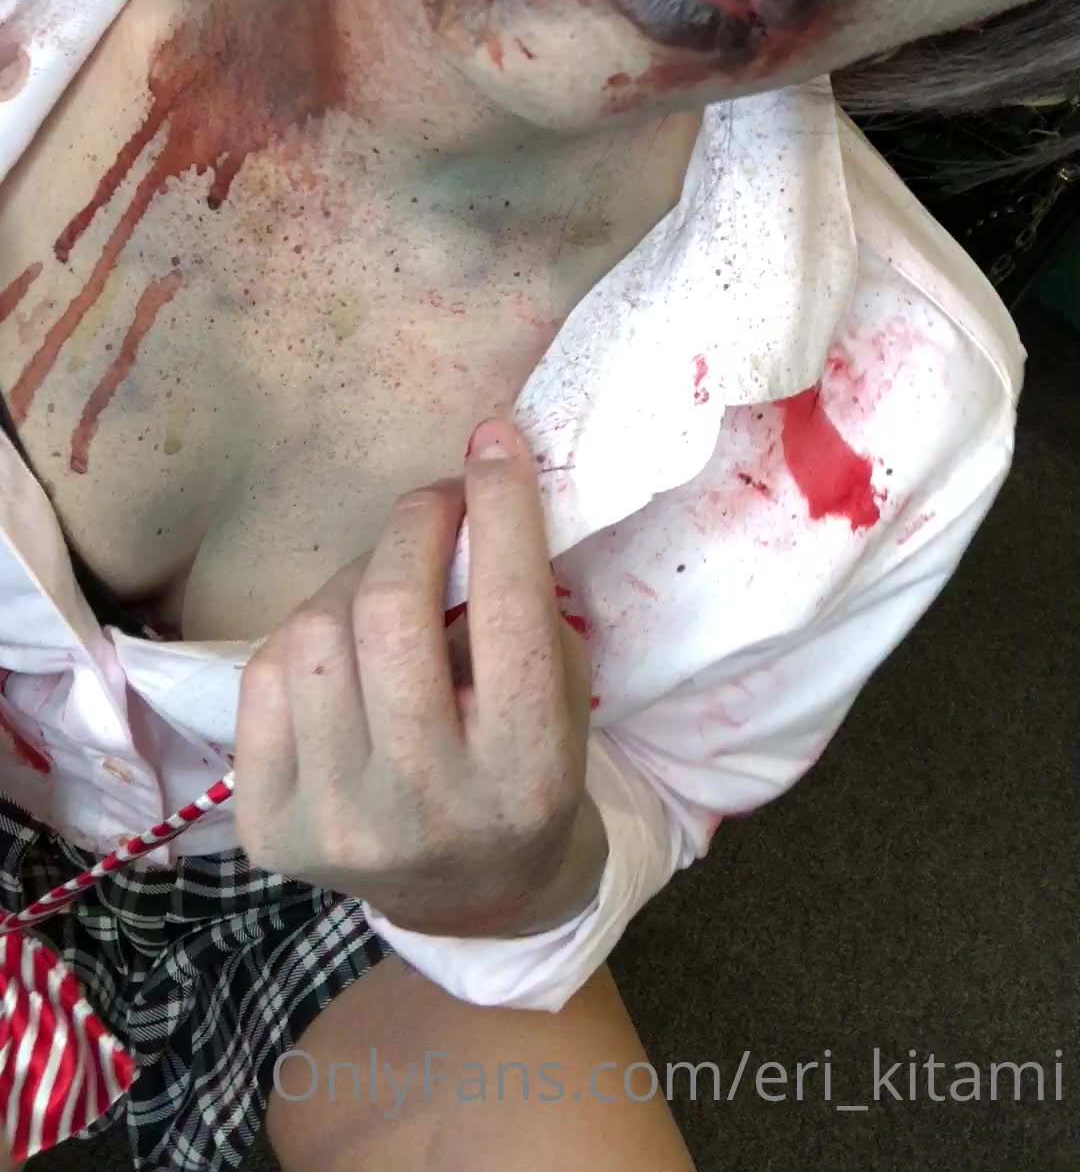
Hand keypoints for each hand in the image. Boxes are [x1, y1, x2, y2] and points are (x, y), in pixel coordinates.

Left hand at [234, 419, 606, 938]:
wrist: (472, 898)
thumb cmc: (524, 768)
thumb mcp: (561, 695)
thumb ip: (523, 605)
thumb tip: (471, 484)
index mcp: (524, 770)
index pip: (508, 608)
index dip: (500, 507)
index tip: (493, 443)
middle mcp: (427, 805)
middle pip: (390, 610)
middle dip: (414, 524)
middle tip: (438, 502)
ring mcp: (336, 823)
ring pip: (315, 630)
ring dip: (357, 579)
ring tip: (389, 588)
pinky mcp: (270, 826)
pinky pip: (264, 673)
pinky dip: (307, 636)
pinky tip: (344, 650)